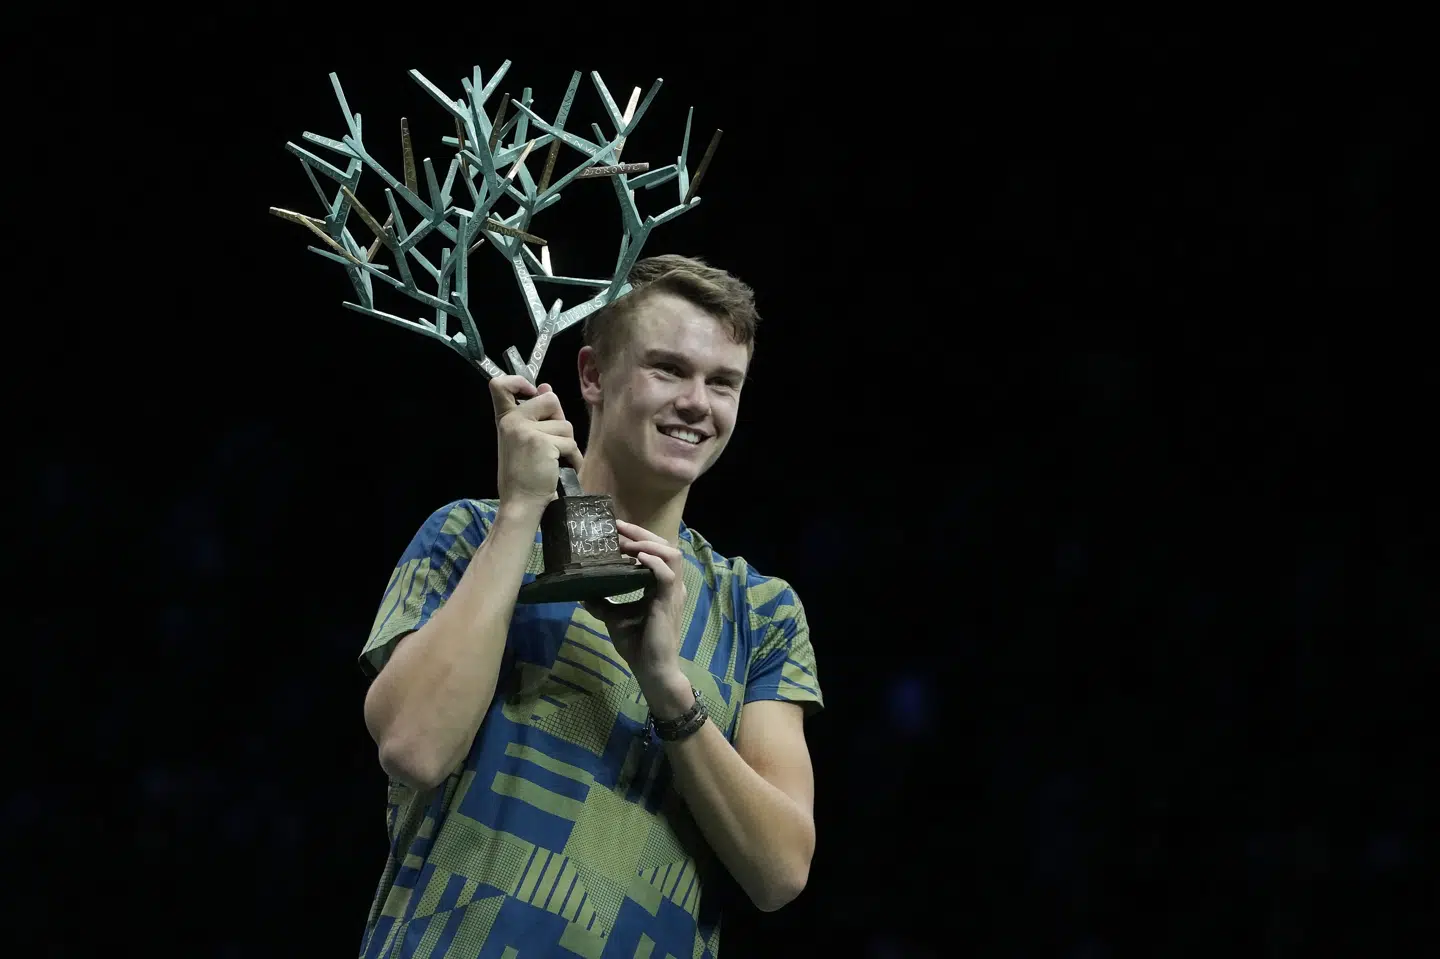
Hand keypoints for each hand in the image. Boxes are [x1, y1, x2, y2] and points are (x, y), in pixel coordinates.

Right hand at [489, 375, 581, 512]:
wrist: (521, 503)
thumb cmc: (523, 476)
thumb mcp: (524, 442)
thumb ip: (536, 416)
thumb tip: (547, 388)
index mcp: (505, 420)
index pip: (500, 385)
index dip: (518, 381)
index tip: (531, 392)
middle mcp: (513, 421)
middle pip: (550, 400)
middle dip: (559, 422)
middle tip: (550, 446)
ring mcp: (527, 430)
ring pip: (565, 425)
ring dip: (567, 445)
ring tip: (553, 461)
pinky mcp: (543, 442)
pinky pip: (571, 443)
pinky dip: (573, 459)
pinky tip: (563, 469)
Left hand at [582, 520, 687, 685]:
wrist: (652, 669)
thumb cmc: (638, 645)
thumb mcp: (614, 617)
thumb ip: (602, 602)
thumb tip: (582, 591)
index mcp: (661, 586)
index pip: (656, 551)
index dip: (638, 537)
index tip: (616, 529)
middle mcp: (671, 585)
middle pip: (665, 546)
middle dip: (641, 533)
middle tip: (618, 527)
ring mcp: (673, 592)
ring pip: (671, 554)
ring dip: (648, 544)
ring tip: (627, 542)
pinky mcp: (668, 602)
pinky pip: (667, 574)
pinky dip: (653, 562)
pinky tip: (637, 558)